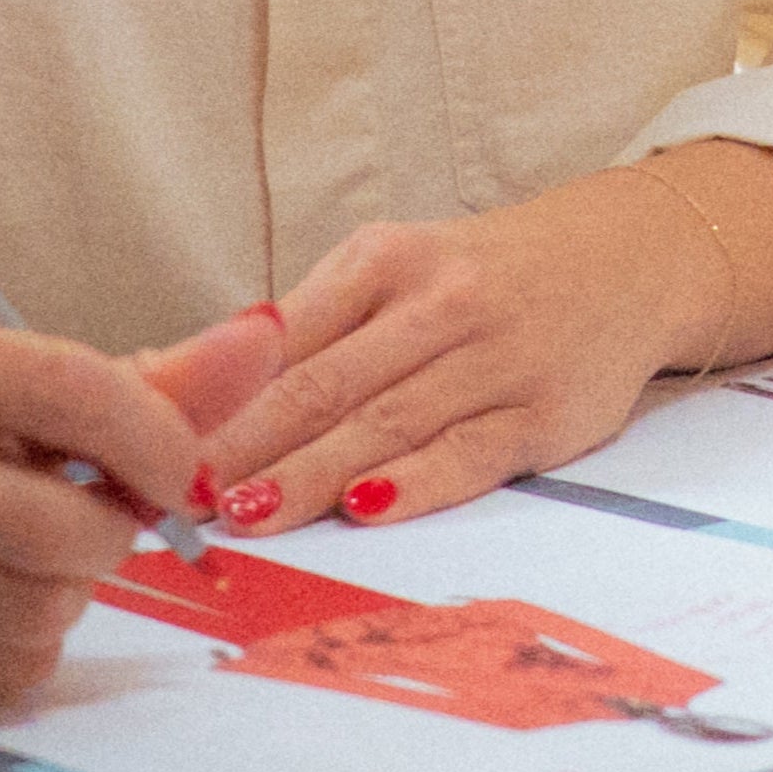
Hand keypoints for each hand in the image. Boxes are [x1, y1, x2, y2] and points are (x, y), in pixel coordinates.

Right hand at [0, 298, 287, 711]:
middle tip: (100, 507)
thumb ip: (134, 373)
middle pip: (58, 525)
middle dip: (114, 526)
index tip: (176, 463)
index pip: (68, 390)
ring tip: (30, 548)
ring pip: (33, 609)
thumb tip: (268, 340)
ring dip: (69, 588)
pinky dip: (22, 643)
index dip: (156, 436)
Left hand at [189, 144, 772, 538]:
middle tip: (172, 492)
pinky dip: (415, 484)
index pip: (282, 334)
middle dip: (244, 442)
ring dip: (309, 473)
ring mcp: (497, 356)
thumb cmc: (481, 280)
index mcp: (387, 258)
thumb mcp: (390, 276)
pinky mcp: (544, 413)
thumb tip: (158, 378)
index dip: (212, 391)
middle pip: (325, 382)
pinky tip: (366, 512)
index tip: (146, 437)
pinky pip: (469, 453)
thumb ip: (294, 335)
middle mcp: (441, 300)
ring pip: (387, 422)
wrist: (626, 259)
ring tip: (242, 514)